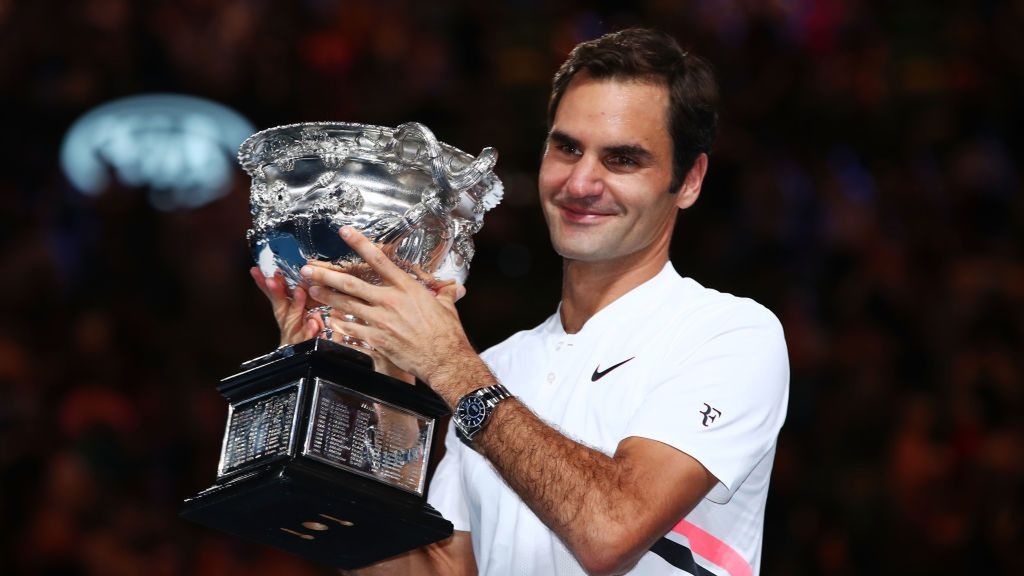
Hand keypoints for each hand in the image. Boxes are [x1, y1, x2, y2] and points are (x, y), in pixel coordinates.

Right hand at [249, 267, 322, 346]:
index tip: (256, 271)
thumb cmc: (302, 334)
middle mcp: (287, 323)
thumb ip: (294, 298)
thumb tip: (285, 278)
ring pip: (293, 319)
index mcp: (285, 313)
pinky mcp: (305, 344)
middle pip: (279, 305)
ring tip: (299, 291)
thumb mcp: (298, 313)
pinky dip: (309, 329)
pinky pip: (307, 337)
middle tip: (273, 280)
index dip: (263, 284)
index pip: (273, 295)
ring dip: (296, 304)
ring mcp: (295, 334)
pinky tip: (313, 322)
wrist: (303, 358)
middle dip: (276, 291)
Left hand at [301, 227, 471, 397]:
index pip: (379, 260)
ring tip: (312, 289)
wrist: (444, 360)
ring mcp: (381, 321)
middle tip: (309, 269)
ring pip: (346, 305)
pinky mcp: (377, 339)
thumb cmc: (447, 334)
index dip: (360, 244)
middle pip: (351, 284)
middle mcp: (390, 301)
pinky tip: (329, 320)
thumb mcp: (447, 307)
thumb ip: (444, 295)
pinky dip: (339, 324)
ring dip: (326, 296)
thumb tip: (454, 289)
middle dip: (327, 275)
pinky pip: (352, 329)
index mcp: (407, 288)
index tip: (344, 232)